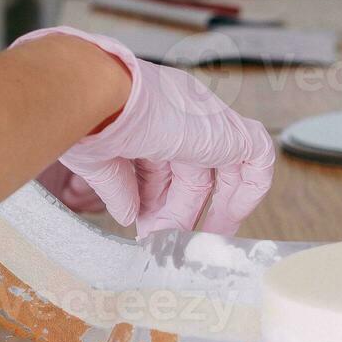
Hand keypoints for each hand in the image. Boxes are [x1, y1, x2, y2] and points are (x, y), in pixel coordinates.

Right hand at [13, 27, 275, 235]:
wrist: (96, 95)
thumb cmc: (84, 119)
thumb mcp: (99, 161)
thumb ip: (118, 187)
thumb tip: (127, 215)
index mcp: (149, 114)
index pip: (164, 161)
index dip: (156, 197)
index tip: (145, 225)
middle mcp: (181, 114)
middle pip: (191, 173)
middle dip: (178, 213)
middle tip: (168, 245)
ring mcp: (206, 120)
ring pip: (221, 173)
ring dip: (207, 214)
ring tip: (187, 246)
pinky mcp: (227, 132)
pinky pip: (257, 158)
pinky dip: (249, 192)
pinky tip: (224, 223)